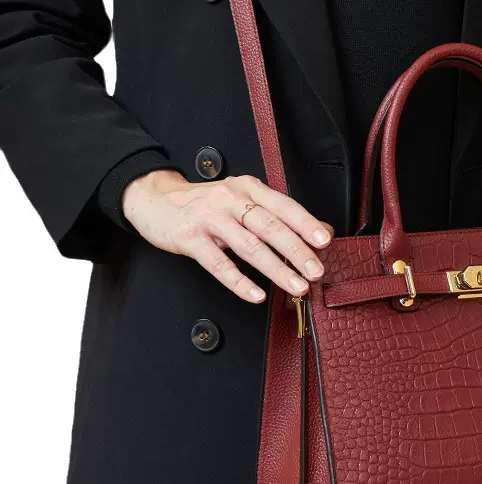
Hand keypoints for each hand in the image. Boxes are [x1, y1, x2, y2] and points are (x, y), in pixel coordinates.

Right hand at [121, 169, 333, 301]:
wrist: (154, 200)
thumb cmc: (206, 204)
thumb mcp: (243, 200)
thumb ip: (278, 214)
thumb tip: (321, 231)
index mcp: (248, 188)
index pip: (284, 205)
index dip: (306, 223)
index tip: (325, 241)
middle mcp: (231, 198)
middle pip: (270, 226)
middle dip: (297, 251)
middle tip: (316, 271)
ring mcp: (209, 217)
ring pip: (249, 246)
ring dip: (276, 269)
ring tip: (296, 286)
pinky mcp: (189, 237)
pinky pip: (219, 264)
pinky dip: (240, 282)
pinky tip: (257, 295)